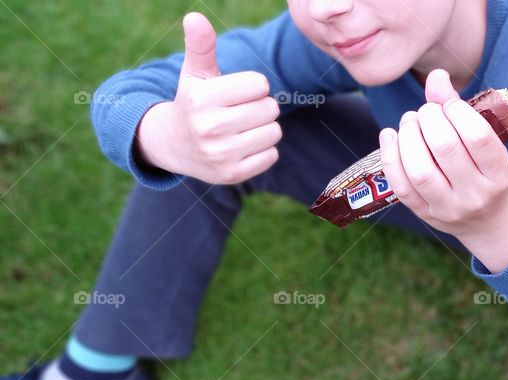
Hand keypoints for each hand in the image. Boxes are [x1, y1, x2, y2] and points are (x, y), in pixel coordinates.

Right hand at [135, 12, 280, 184]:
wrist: (174, 146)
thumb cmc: (192, 103)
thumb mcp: (194, 73)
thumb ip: (201, 46)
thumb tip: (195, 17)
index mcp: (202, 99)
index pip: (260, 84)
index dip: (252, 86)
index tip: (236, 92)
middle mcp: (210, 128)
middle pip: (270, 108)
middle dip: (259, 106)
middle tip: (238, 112)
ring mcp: (221, 155)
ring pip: (274, 132)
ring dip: (264, 128)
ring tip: (241, 128)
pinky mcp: (232, 175)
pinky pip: (272, 155)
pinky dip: (263, 150)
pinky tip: (242, 146)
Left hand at [379, 69, 507, 271]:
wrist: (488, 222)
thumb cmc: (487, 172)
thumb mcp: (487, 143)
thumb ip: (460, 109)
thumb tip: (435, 75)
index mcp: (499, 173)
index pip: (478, 136)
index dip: (457, 111)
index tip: (449, 105)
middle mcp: (475, 193)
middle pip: (445, 148)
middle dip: (429, 118)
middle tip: (425, 112)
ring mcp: (449, 207)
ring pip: (420, 170)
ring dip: (408, 136)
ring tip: (410, 122)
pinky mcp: (425, 215)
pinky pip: (401, 186)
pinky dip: (390, 156)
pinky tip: (390, 136)